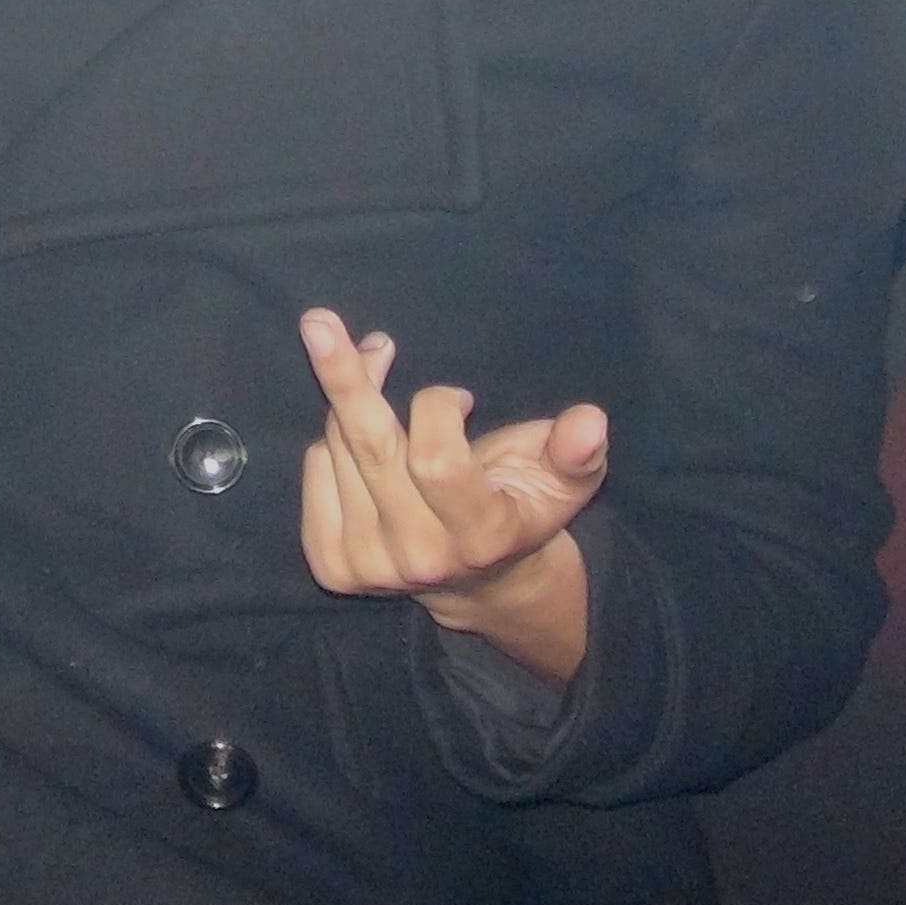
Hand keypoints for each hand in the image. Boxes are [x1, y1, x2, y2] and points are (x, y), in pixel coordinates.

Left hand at [297, 309, 607, 676]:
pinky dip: (331, 442)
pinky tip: (363, 443)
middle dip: (347, 376)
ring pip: (338, 450)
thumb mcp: (566, 480)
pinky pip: (314, 469)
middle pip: (371, 449)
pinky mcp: (332, 565)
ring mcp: (371, 565)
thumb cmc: (524, 506)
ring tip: (380, 382)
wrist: (482, 583)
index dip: (438, 408)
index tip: (458, 396)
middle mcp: (421, 556)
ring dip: (352, 401)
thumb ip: (577, 451)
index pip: (436, 461)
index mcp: (481, 535)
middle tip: (319, 321)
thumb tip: (590, 422)